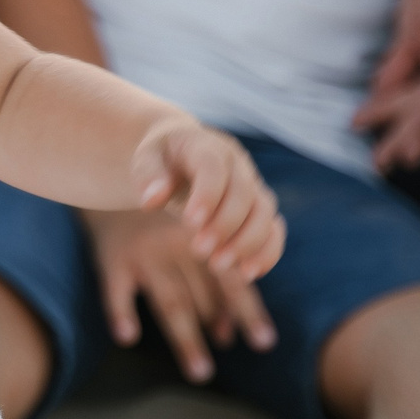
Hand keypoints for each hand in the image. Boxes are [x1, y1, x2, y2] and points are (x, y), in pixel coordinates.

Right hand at [86, 204, 275, 382]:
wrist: (111, 176)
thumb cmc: (160, 213)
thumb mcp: (189, 228)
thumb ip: (212, 270)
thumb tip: (228, 330)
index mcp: (202, 241)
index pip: (232, 280)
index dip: (248, 310)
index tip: (265, 341)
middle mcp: (178, 248)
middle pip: (203, 298)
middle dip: (220, 332)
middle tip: (235, 369)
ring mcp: (146, 254)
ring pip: (170, 301)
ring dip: (186, 338)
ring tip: (201, 372)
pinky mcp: (112, 257)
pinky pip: (116, 288)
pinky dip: (120, 311)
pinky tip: (127, 335)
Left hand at [129, 120, 285, 282]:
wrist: (181, 154)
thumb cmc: (161, 159)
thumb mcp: (145, 159)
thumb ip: (147, 175)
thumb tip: (151, 200)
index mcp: (206, 145)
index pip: (213, 166)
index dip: (207, 195)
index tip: (190, 223)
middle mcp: (237, 164)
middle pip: (243, 193)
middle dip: (224, 225)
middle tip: (199, 251)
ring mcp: (253, 185)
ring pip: (264, 213)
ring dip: (247, 243)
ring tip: (219, 264)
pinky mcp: (260, 207)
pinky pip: (274, 230)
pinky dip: (268, 252)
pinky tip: (248, 272)